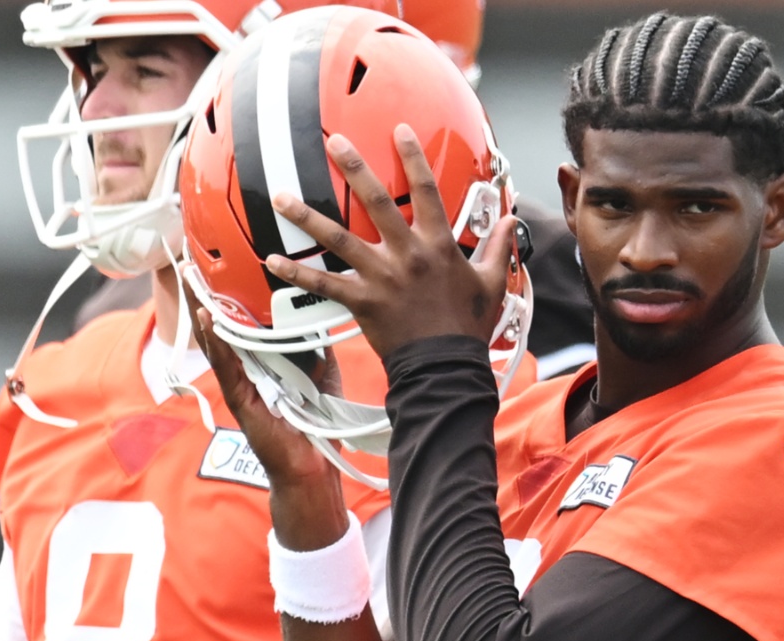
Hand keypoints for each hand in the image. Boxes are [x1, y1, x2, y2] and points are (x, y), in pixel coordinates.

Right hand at [183, 279, 347, 549]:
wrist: (311, 467)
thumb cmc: (313, 425)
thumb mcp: (320, 375)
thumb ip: (317, 348)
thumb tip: (323, 319)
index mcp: (262, 364)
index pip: (243, 324)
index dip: (232, 296)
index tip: (224, 266)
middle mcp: (245, 371)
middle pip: (222, 326)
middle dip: (206, 295)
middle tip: (193, 262)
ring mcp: (239, 384)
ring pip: (216, 340)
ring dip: (202, 308)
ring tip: (191, 280)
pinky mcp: (240, 398)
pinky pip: (227, 364)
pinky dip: (217, 340)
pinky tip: (207, 317)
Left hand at [265, 124, 517, 360]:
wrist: (445, 366)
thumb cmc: (467, 326)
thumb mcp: (492, 283)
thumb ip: (499, 248)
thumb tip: (511, 222)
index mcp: (438, 245)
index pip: (426, 191)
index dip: (413, 158)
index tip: (400, 131)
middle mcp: (407, 254)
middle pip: (377, 201)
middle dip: (354, 168)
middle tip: (335, 142)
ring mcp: (381, 276)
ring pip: (338, 238)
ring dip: (307, 216)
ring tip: (282, 196)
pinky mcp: (362, 301)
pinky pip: (323, 284)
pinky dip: (296, 273)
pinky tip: (272, 259)